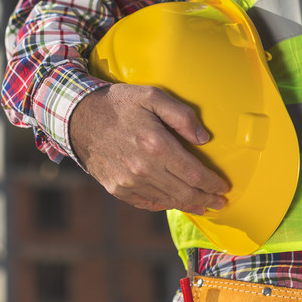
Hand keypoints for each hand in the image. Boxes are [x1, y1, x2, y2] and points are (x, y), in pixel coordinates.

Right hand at [70, 84, 228, 214]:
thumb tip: (203, 139)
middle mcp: (144, 169)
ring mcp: (129, 182)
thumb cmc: (118, 103)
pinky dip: (164, 204)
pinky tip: (173, 202)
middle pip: (185, 193)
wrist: (77, 117)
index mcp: (156, 145)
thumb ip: (182, 115)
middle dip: (207, 200)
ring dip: (189, 205)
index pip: (195, 174)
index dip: (213, 184)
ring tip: (202, 206)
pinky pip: (147, 203)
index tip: (224, 188)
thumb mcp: (152, 96)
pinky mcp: (117, 189)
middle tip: (219, 203)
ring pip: (168, 201)